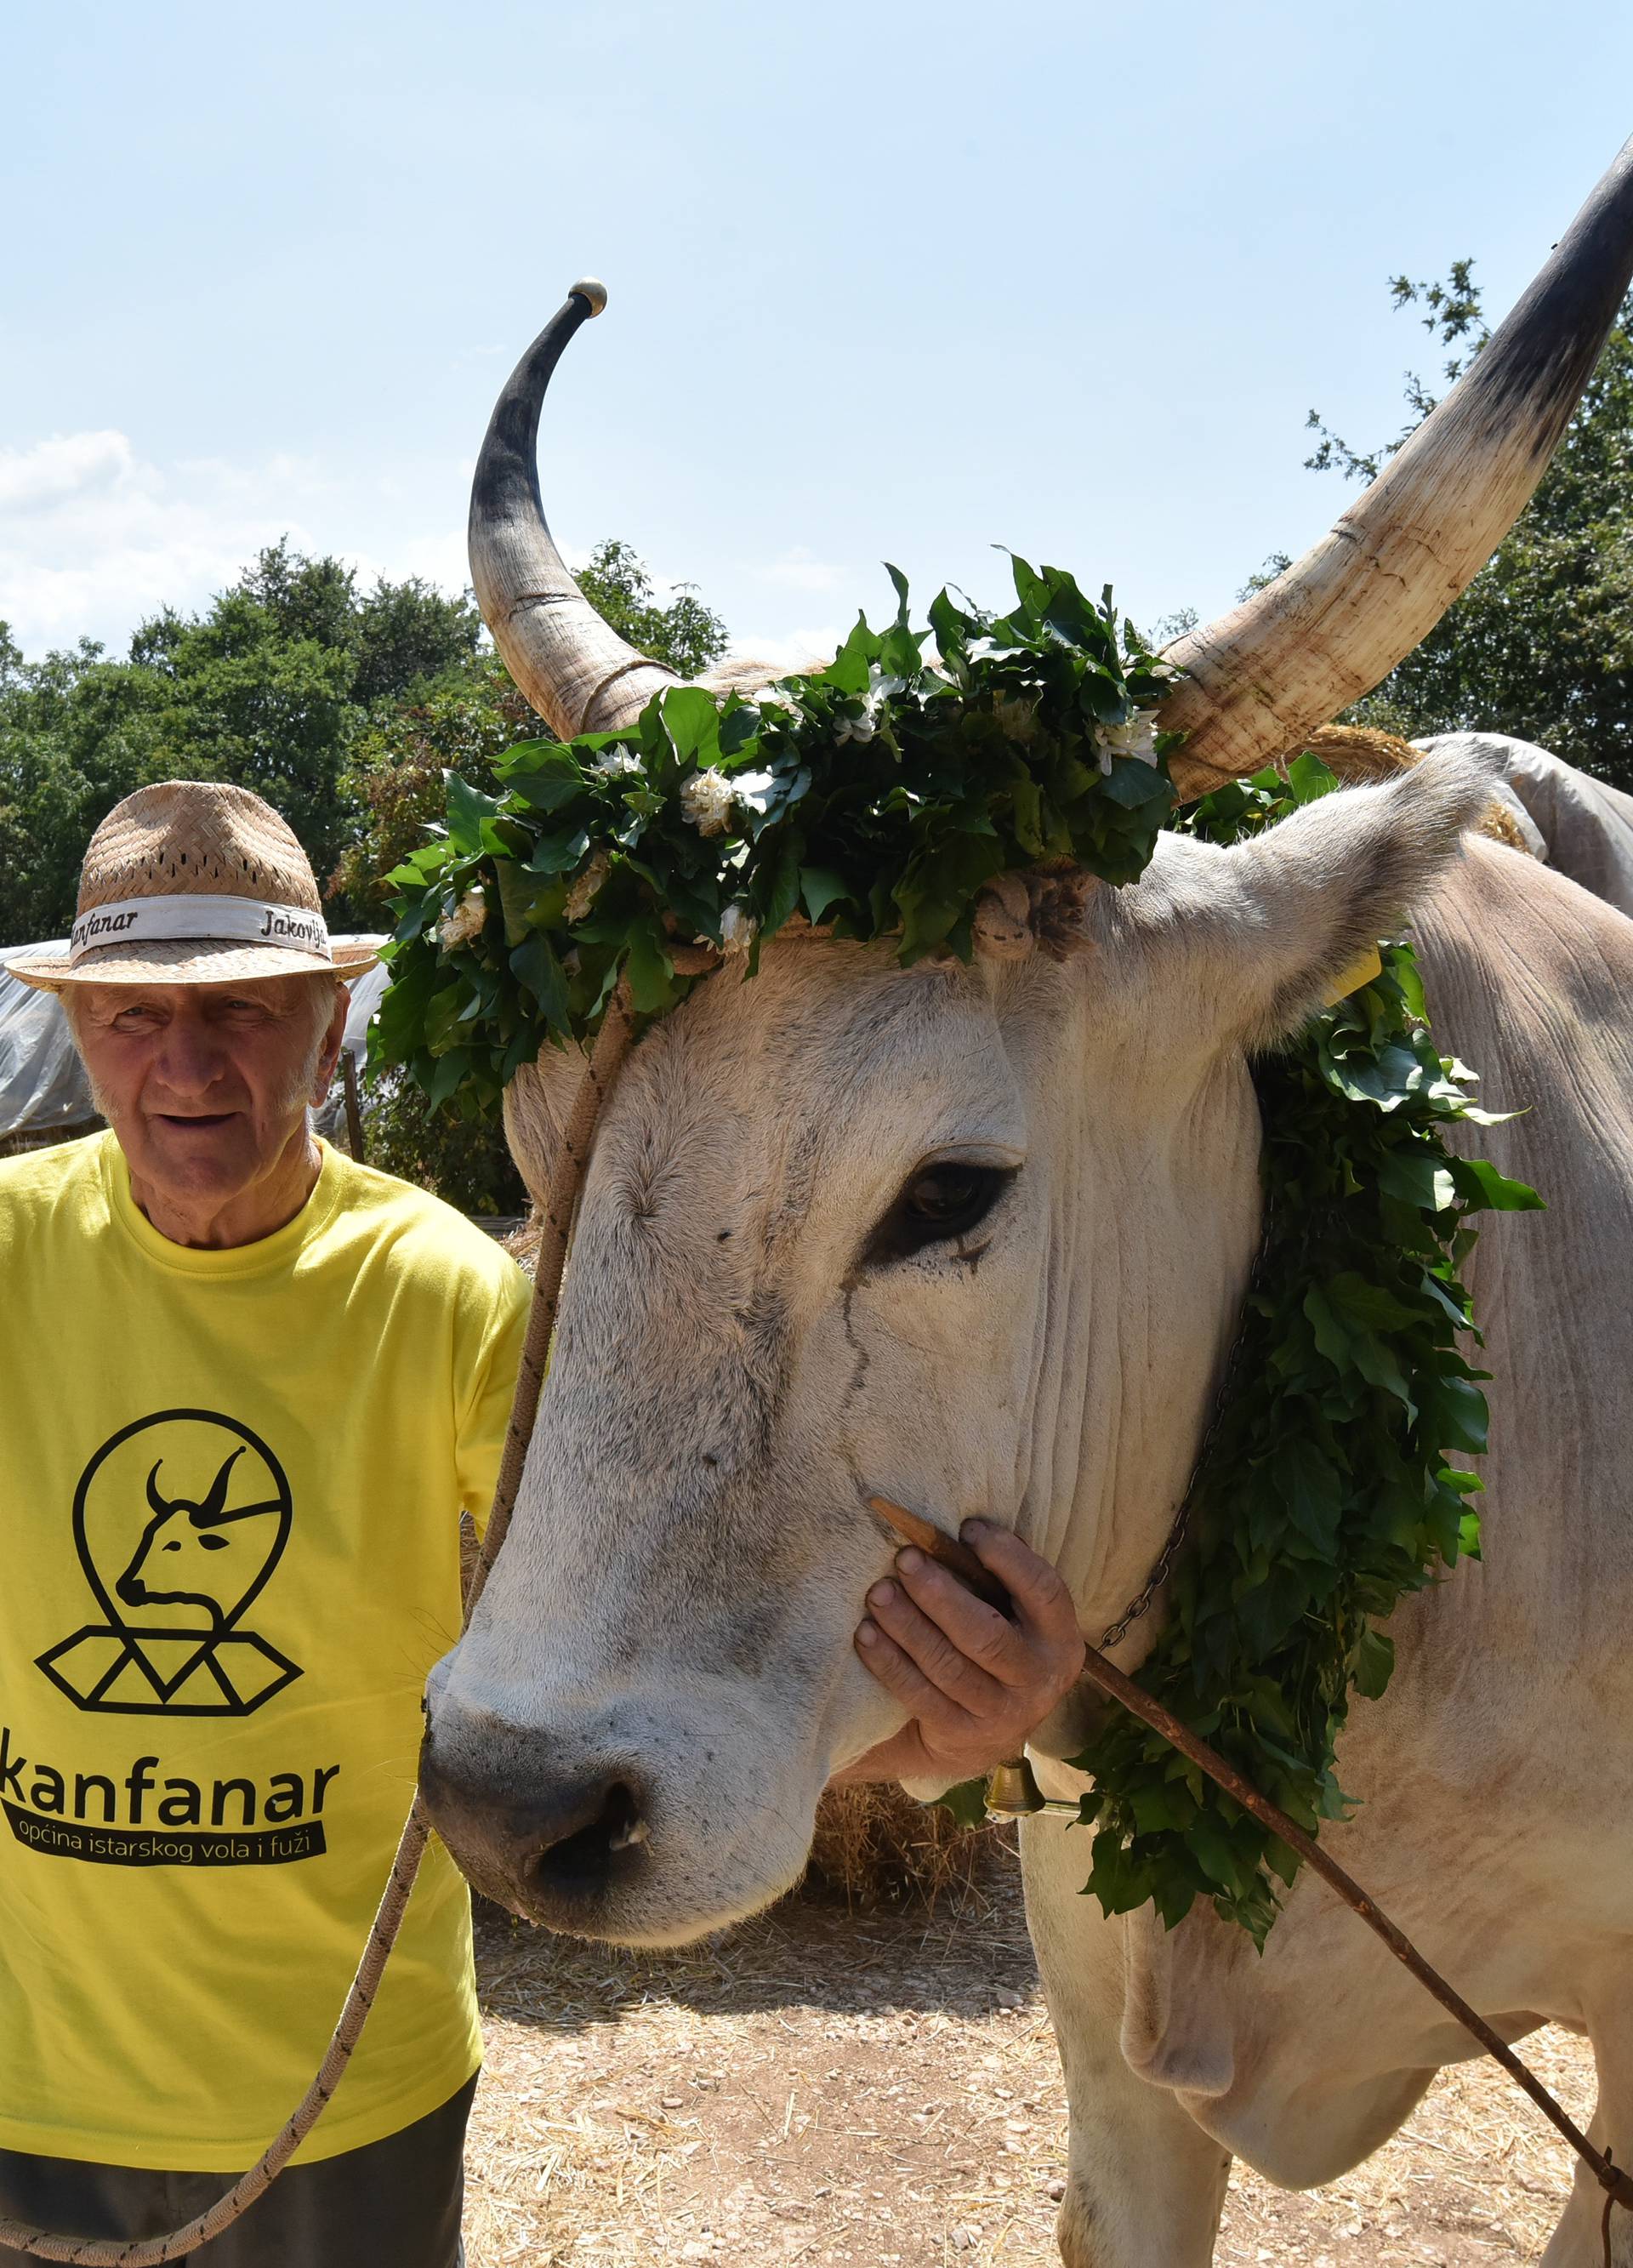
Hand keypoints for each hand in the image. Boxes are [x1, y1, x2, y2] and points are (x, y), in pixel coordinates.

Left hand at [843, 1521, 1084, 1786]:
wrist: (988, 1735)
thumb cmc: (997, 1645)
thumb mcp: (1015, 1616)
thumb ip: (1001, 1577)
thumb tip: (963, 1527)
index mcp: (1059, 1639)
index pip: (1043, 1591)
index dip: (1008, 1557)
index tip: (967, 1529)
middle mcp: (1038, 1680)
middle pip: (986, 1635)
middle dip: (940, 1594)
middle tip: (905, 1559)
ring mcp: (1002, 1715)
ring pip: (948, 1666)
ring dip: (907, 1625)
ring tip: (878, 1593)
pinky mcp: (962, 1737)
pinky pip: (920, 1696)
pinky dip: (890, 1663)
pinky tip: (867, 1634)